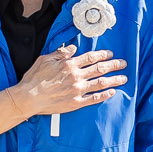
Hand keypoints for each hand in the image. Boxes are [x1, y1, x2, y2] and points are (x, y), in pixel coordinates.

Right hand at [11, 47, 126, 120]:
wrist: (29, 98)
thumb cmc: (34, 78)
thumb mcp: (45, 59)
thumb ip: (61, 53)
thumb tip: (72, 48)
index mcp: (69, 64)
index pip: (91, 57)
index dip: (103, 55)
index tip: (111, 54)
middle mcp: (76, 76)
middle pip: (100, 69)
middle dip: (114, 65)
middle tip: (123, 64)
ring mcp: (77, 90)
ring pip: (101, 83)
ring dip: (114, 80)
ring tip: (124, 78)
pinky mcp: (76, 102)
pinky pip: (94, 99)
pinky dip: (105, 95)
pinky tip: (112, 92)